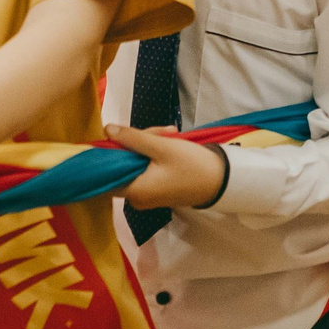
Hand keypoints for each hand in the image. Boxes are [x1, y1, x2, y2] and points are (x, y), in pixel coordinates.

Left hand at [105, 124, 229, 208]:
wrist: (222, 181)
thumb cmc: (192, 166)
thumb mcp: (162, 147)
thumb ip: (132, 138)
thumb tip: (107, 129)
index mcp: (134, 191)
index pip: (106, 172)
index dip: (109, 152)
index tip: (118, 134)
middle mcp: (136, 198)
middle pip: (123, 164)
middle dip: (138, 142)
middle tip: (163, 130)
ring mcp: (146, 196)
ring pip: (135, 164)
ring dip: (149, 145)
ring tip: (171, 133)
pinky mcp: (156, 191)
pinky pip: (145, 170)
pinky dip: (154, 156)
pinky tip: (170, 141)